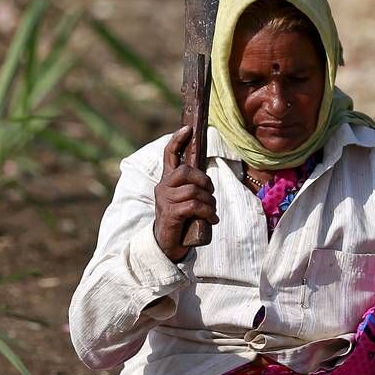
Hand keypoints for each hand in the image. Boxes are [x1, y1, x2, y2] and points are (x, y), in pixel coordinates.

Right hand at [154, 126, 217, 261]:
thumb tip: (207, 183)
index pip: (169, 155)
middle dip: (204, 181)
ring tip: (211, 212)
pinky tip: (211, 220)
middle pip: (185, 171)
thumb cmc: (181, 222)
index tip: (188, 128)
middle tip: (211, 194)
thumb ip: (193, 189)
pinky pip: (194, 206)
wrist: (167, 246)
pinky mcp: (170, 213)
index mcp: (167, 182)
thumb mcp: (186, 202)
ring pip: (193, 190)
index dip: (177, 140)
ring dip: (209, 202)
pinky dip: (207, 212)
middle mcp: (163, 187)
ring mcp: (165, 200)